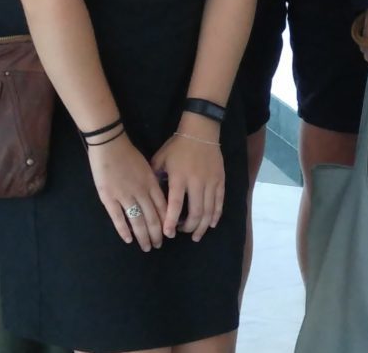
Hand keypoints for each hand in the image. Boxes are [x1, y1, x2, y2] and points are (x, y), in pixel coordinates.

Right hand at [88, 135, 169, 251]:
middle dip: (156, 235)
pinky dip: (125, 231)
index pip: (163, 208)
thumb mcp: (147, 167)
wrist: (110, 145)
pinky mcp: (109, 198)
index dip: (166, 223)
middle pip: (152, 218)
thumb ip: (153, 183)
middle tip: (158, 245)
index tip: (169, 234)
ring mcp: (125, 196)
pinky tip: (129, 239)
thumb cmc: (128, 154)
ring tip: (146, 247)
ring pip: (138, 222)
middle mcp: (141, 192)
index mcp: (151, 184)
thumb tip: (158, 199)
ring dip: (143, 237)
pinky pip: (118, 218)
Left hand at [151, 126, 226, 241]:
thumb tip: (148, 194)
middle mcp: (196, 182)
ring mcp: (211, 182)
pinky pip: (219, 202)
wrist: (201, 131)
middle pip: (196, 212)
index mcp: (179, 178)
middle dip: (188, 227)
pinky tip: (211, 224)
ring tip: (196, 236)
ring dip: (202, 226)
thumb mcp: (161, 158)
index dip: (171, 221)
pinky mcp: (220, 180)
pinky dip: (216, 215)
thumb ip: (154, 176)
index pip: (176, 205)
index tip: (168, 233)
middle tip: (182, 233)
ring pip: (209, 211)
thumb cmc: (178, 146)